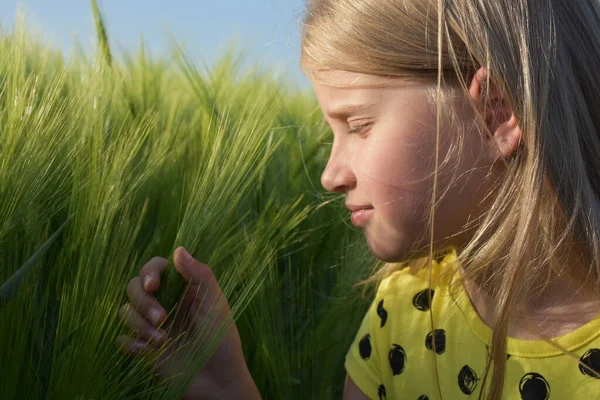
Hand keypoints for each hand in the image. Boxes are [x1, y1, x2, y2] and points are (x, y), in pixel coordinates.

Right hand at [116, 247, 260, 399]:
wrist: (217, 381)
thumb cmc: (222, 339)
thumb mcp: (215, 303)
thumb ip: (199, 274)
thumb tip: (178, 249)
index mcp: (181, 289)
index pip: (154, 269)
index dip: (148, 273)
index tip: (153, 286)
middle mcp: (164, 303)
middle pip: (133, 288)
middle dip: (142, 302)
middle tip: (162, 319)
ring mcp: (152, 326)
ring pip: (124, 312)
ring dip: (139, 325)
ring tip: (162, 341)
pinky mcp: (143, 349)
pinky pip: (122, 339)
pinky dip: (132, 344)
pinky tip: (149, 352)